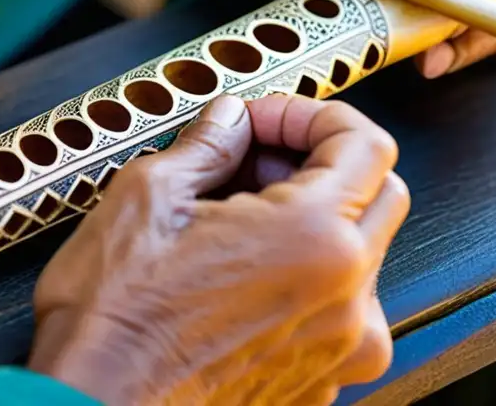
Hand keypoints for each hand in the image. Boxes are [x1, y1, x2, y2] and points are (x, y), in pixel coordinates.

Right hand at [29, 94, 409, 405]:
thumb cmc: (115, 326)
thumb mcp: (149, 198)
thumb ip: (208, 145)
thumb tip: (230, 122)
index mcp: (313, 238)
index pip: (366, 143)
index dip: (313, 115)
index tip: (266, 121)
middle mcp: (345, 297)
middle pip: (380, 193)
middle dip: (322, 161)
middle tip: (255, 159)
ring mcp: (339, 347)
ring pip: (362, 251)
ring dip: (315, 218)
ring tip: (238, 218)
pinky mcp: (320, 379)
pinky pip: (340, 308)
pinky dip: (306, 274)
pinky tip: (242, 269)